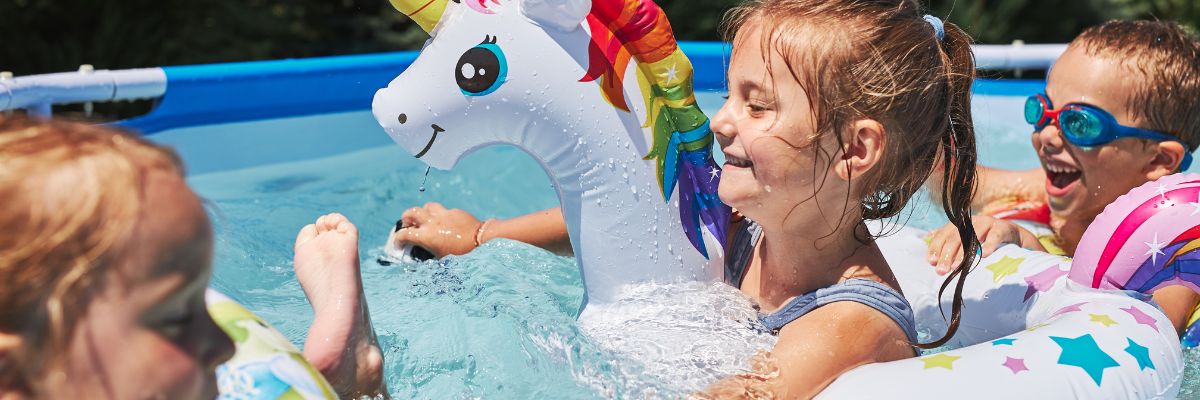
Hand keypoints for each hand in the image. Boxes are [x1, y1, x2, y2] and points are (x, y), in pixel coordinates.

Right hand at [393, 202, 484, 257]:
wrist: (481, 240)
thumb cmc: (462, 254)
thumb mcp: (441, 258)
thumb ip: (429, 252)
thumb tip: (422, 252)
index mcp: (426, 236)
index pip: (404, 234)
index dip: (398, 239)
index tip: (398, 242)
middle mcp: (432, 222)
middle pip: (412, 212)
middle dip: (405, 217)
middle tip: (406, 223)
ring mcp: (443, 214)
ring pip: (427, 206)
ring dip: (423, 211)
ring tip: (424, 218)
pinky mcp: (454, 211)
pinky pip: (443, 210)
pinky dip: (440, 215)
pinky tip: (444, 222)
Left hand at [925, 215, 1040, 274]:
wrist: (1012, 234)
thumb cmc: (983, 239)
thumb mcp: (965, 239)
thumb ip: (948, 241)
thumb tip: (926, 244)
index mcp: (959, 224)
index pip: (943, 234)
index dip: (936, 247)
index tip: (931, 261)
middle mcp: (971, 222)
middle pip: (955, 237)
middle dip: (947, 254)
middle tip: (941, 270)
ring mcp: (987, 223)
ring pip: (972, 237)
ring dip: (963, 253)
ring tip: (957, 267)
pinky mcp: (1002, 228)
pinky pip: (994, 236)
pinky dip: (989, 245)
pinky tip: (984, 256)